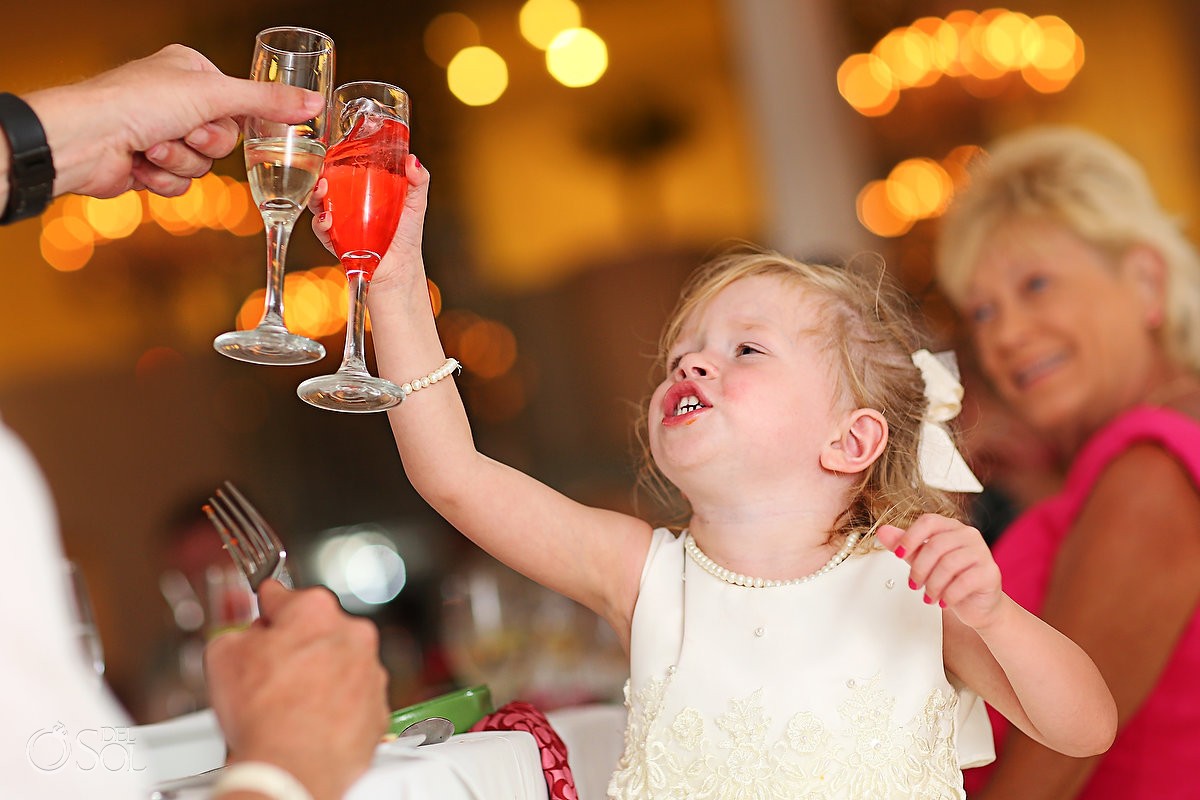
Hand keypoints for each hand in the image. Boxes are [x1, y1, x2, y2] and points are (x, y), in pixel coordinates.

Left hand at [23, 44, 323, 198]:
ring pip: (204, 165)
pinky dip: (164, 180)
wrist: (85, 141)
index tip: (220, 120)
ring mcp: (161, 133)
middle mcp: (176, 100)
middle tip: (180, 131)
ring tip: (151, 148)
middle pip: (226, 140)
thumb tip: (315, 103)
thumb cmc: (136, 104)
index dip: (234, 122)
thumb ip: (268, 104)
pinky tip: (141, 166)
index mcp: (191, 71)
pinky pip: (182, 184)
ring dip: (180, 162)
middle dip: (202, 145)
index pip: (240, 106)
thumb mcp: (215, 96)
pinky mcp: (150, 166)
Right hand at [204, 580, 389, 799]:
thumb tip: (246, 635)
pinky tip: (309, 722)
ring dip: (318, 677)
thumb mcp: (223, 655)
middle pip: (317, 631)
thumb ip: (239, 632)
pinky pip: (353, 698)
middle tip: (270, 674)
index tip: (266, 611)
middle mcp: (352, 634)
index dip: (267, 610)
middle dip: (295, 647)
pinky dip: (335, 707)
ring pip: (338, 665)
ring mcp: (370, 671)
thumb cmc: (263, 715)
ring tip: (289, 705)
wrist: (292, 767)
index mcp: (315, 610)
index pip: (285, 597)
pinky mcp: (378, 707)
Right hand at [309, 153, 429, 287]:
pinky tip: (327, 219)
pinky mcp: (335, 241)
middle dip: (319, 175)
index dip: (335, 159)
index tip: (332, 151)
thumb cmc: (406, 236)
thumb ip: (418, 181)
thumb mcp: (415, 203)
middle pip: (326, 183)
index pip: (344, 170)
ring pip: (318, 204)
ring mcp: (339, 222)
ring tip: (321, 190)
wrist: (400, 268)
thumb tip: (412, 160)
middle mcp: (348, 204)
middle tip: (323, 171)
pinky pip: (321, 230)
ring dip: (314, 196)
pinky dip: (320, 224)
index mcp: (364, 191)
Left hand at [876, 514, 1003, 629]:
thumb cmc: (951, 580)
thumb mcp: (923, 561)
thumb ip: (905, 546)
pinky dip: (948, 595)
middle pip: (935, 545)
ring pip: (948, 564)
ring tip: (929, 596)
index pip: (928, 522)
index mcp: (951, 527)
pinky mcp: (990, 572)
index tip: (898, 555)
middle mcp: (968, 535)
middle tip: (914, 585)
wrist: (978, 605)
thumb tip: (883, 532)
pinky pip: (964, 582)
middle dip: (919, 569)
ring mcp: (982, 552)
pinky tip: (944, 602)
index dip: (910, 537)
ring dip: (933, 585)